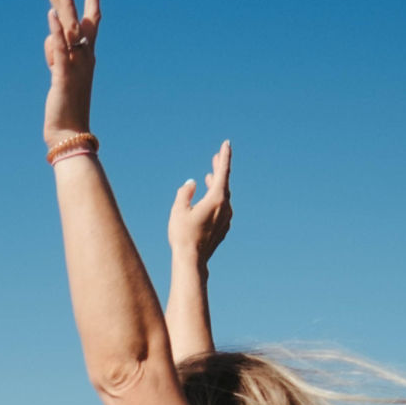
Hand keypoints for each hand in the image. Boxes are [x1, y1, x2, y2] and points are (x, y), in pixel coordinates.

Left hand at [42, 0, 100, 147]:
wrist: (69, 133)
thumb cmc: (66, 106)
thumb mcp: (61, 75)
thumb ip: (58, 56)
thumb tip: (52, 41)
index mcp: (86, 55)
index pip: (91, 20)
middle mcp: (85, 56)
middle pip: (75, 18)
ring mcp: (76, 64)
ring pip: (70, 28)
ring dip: (64, 4)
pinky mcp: (64, 76)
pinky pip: (60, 49)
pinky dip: (56, 32)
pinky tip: (50, 16)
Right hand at [168, 141, 232, 267]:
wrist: (192, 261)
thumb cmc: (183, 235)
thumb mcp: (178, 210)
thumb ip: (185, 193)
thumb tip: (191, 183)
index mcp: (217, 198)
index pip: (222, 172)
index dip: (224, 156)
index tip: (227, 144)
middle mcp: (225, 207)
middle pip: (224, 183)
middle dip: (219, 169)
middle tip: (217, 157)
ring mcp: (226, 219)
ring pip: (223, 197)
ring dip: (216, 186)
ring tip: (209, 179)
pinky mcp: (223, 229)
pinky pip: (221, 210)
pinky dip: (215, 201)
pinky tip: (208, 203)